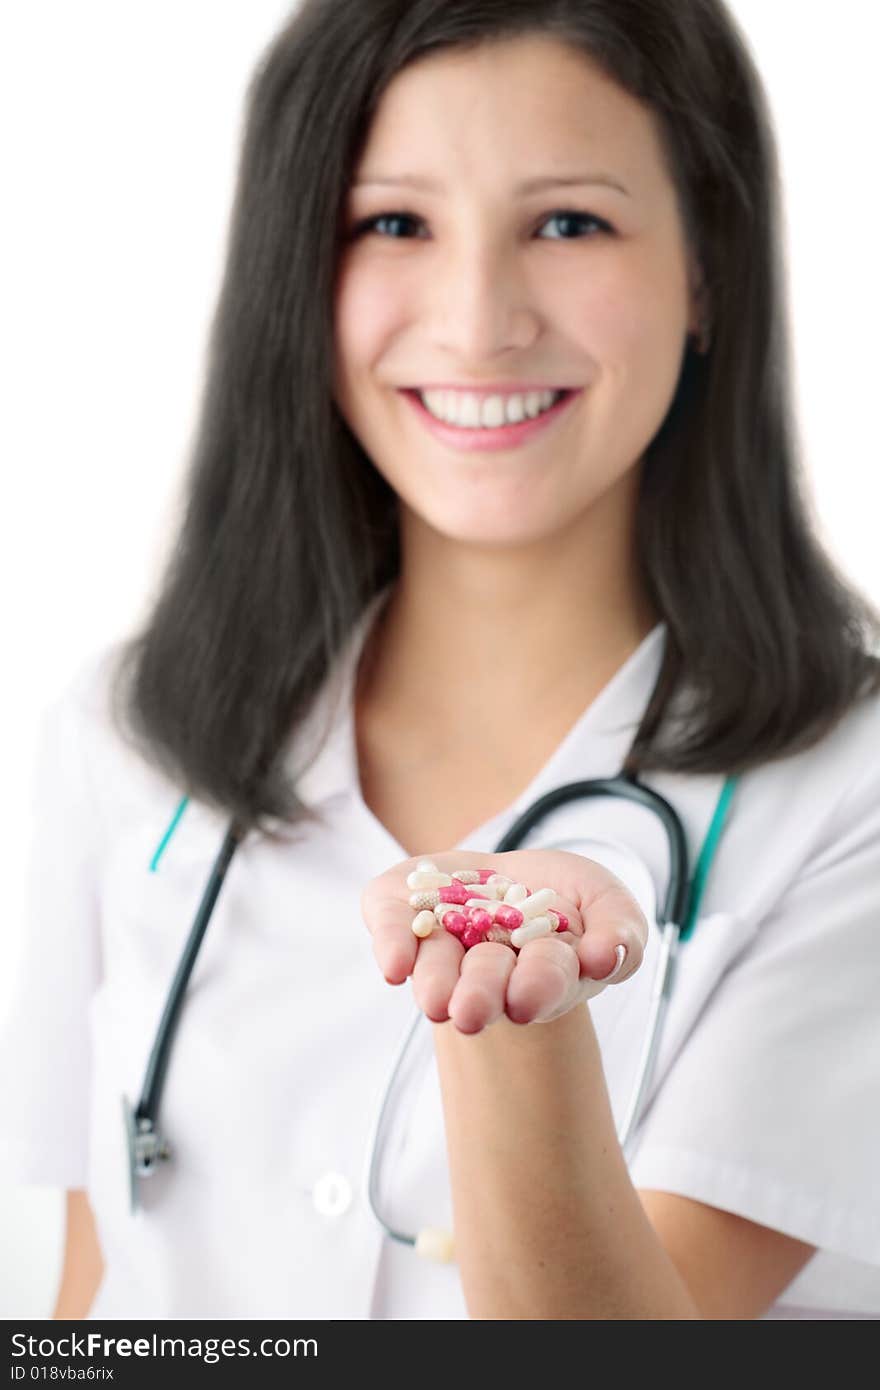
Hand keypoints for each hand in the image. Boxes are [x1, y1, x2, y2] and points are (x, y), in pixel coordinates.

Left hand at [361, 849, 648, 1034]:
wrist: (503, 877)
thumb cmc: (563, 898)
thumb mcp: (606, 902)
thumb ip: (620, 930)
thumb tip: (603, 957)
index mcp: (540, 974)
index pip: (543, 982)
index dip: (536, 988)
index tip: (525, 1001)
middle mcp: (484, 971)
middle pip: (484, 983)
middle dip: (478, 994)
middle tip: (468, 1013)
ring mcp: (438, 943)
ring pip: (434, 966)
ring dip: (433, 980)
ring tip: (432, 999)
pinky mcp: (399, 910)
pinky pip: (390, 925)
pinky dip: (390, 941)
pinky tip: (393, 965)